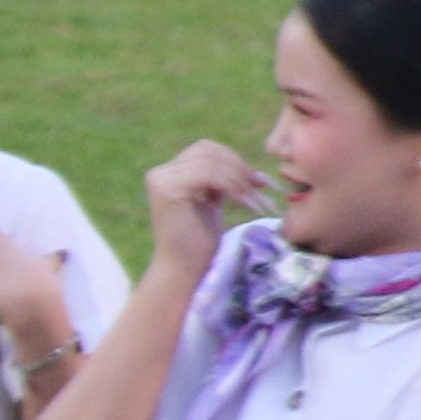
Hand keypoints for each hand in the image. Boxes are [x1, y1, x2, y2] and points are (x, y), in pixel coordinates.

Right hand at [145, 137, 273, 264]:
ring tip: (254, 199)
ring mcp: (161, 180)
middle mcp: (160, 172)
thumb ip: (220, 181)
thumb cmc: (199, 242)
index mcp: (169, 173)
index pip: (205, 149)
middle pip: (207, 150)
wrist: (183, 269)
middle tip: (260, 186)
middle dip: (238, 166)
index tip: (258, 180)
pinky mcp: (167, 190)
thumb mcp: (211, 203)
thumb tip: (250, 169)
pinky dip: (232, 186)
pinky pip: (208, 175)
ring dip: (238, 179)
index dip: (234, 159)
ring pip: (210, 162)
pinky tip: (245, 203)